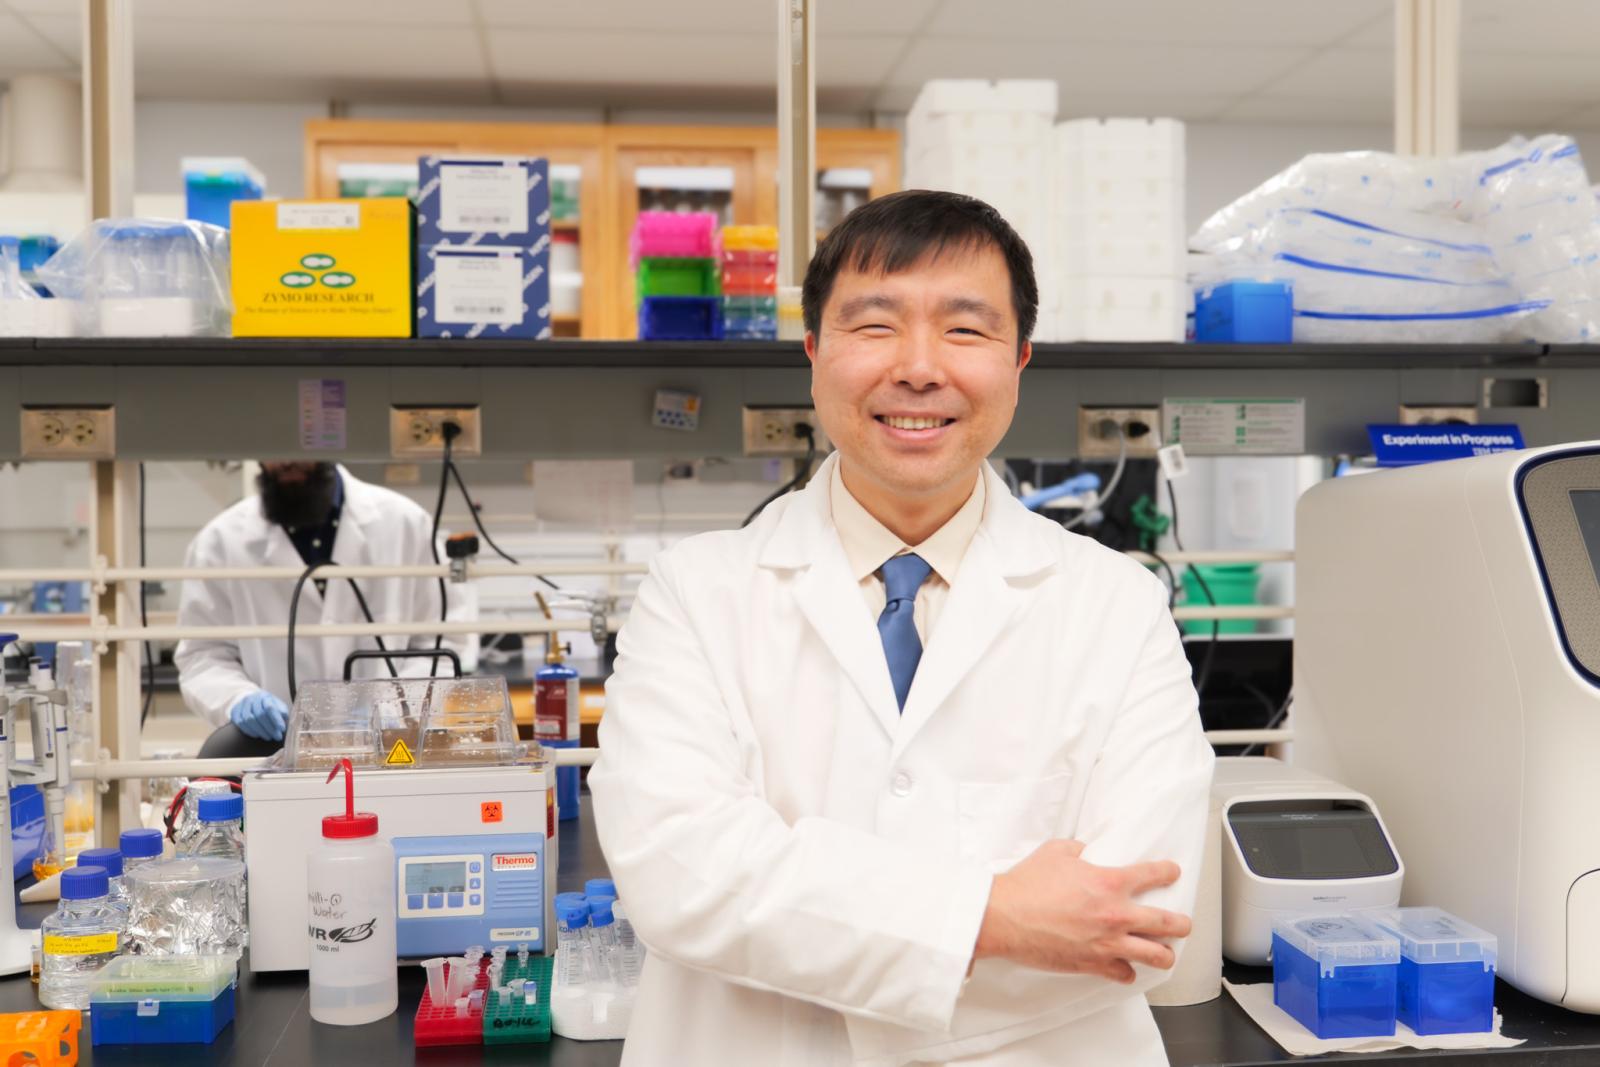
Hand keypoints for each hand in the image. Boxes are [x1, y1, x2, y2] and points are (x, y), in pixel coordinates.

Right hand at [229, 691, 288, 741]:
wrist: (251, 701)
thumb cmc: (267, 705)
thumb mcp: (278, 705)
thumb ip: (282, 711)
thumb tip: (284, 718)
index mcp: (264, 696)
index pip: (270, 708)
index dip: (276, 719)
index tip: (282, 728)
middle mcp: (252, 699)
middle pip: (260, 715)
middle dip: (269, 728)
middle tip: (277, 737)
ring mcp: (242, 705)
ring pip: (249, 720)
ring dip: (260, 731)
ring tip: (268, 737)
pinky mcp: (235, 712)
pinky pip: (240, 723)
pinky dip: (250, 731)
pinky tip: (257, 735)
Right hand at [973, 839, 1189, 983]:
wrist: (1004, 916)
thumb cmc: (1026, 885)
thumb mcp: (1056, 852)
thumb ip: (1079, 850)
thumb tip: (1086, 851)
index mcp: (1110, 882)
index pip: (1154, 874)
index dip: (1168, 872)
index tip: (1172, 872)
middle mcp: (1116, 915)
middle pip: (1168, 922)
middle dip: (1182, 923)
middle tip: (1183, 923)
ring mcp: (1107, 943)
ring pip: (1156, 955)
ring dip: (1165, 953)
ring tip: (1166, 953)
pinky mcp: (1093, 964)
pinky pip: (1124, 973)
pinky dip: (1127, 971)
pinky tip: (1127, 967)